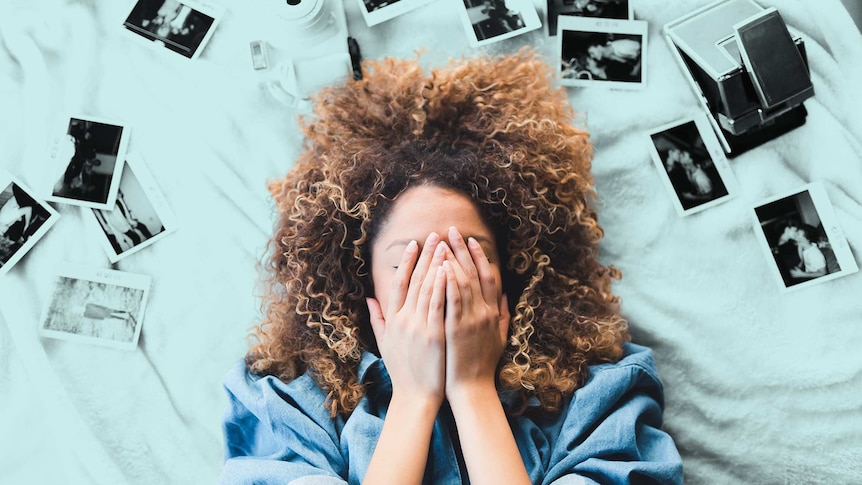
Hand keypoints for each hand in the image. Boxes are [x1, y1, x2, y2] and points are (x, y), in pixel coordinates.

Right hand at [367, 232, 447, 406]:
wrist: (415, 396)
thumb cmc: (403, 370)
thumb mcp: (385, 343)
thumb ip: (377, 318)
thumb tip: (369, 298)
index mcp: (393, 319)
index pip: (399, 283)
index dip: (407, 261)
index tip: (414, 244)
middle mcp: (403, 319)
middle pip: (415, 280)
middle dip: (425, 256)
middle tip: (434, 235)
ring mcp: (417, 326)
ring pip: (427, 288)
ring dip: (435, 264)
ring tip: (444, 245)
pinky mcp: (433, 335)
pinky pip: (438, 305)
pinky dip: (441, 286)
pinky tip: (447, 269)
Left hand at [442, 227, 509, 399]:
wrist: (472, 389)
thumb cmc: (482, 365)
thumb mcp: (500, 337)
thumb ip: (503, 314)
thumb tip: (506, 294)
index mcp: (493, 313)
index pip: (488, 277)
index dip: (479, 256)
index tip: (470, 240)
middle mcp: (484, 312)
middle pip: (474, 273)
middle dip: (462, 250)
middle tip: (451, 230)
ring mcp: (472, 320)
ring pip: (463, 282)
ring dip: (453, 260)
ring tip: (443, 242)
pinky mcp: (457, 329)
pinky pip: (453, 300)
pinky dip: (449, 282)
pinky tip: (442, 267)